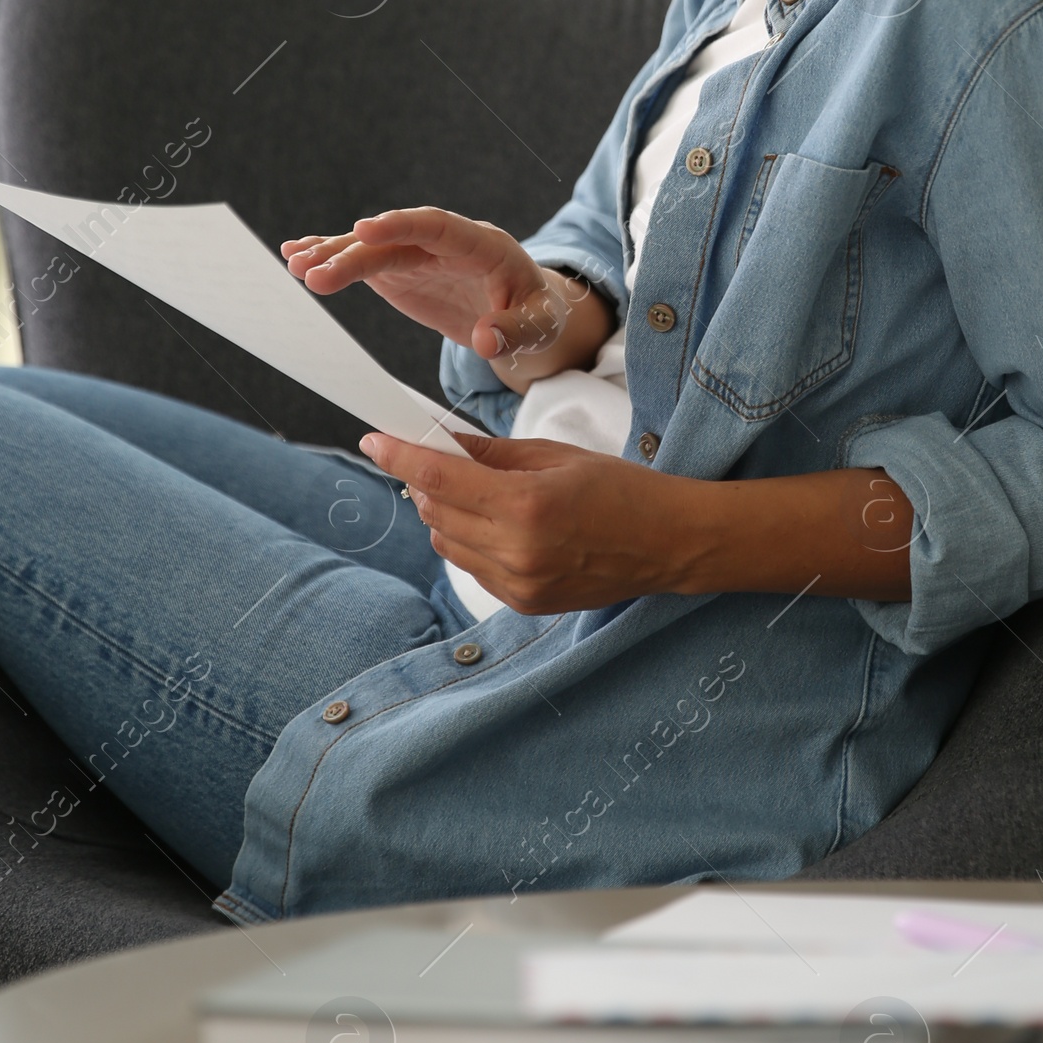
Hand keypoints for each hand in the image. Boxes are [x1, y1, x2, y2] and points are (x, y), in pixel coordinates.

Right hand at [281, 208, 613, 389]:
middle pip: (395, 241)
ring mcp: (420, 254)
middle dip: (352, 253)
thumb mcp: (539, 326)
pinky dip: (334, 256)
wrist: (527, 312)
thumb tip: (484, 341)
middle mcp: (446, 242)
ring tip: (293, 264)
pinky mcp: (403, 269)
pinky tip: (297, 254)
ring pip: (373, 248)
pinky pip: (365, 259)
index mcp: (484, 245)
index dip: (401, 225)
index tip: (364, 228)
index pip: (438, 226)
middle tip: (312, 273)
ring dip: (333, 254)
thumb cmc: (537, 315)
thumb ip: (514, 331)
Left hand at [359, 432, 916, 612]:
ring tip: (485, 495)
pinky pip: (472, 567)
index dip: (398, 456)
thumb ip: (493, 452)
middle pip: (435, 510)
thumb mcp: (556, 456)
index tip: (373, 439)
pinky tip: (502, 527)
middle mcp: (516, 549)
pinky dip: (471, 542)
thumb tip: (443, 441)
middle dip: (428, 481)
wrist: (669, 543)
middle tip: (444, 460)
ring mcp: (518, 582)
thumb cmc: (621, 489)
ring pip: (446, 541)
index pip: (438, 477)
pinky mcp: (523, 602)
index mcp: (526, 503)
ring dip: (447, 513)